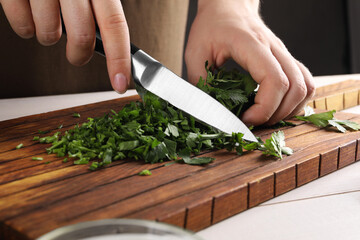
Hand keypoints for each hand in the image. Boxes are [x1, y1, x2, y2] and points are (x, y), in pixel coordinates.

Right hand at [0, 0, 130, 92]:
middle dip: (79, 56)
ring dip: (50, 37)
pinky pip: (22, 26)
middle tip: (76, 55)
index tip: (120, 83)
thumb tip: (115, 47)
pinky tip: (29, 12)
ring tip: (48, 20)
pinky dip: (26, 28)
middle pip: (83, 37)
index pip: (115, 25)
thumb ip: (100, 9)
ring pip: (50, 35)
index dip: (119, 58)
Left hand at [185, 0, 314, 125]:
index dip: (265, 108)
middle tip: (253, 121)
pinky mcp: (285, 59)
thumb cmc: (212, 26)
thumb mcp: (195, 52)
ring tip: (265, 117)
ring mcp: (283, 53)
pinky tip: (277, 107)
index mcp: (251, 45)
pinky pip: (305, 82)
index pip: (275, 80)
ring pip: (306, 87)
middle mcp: (274, 48)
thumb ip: (199, 80)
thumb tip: (207, 108)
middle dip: (276, 114)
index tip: (246, 118)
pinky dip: (295, 101)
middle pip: (296, 88)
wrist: (227, 6)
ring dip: (289, 110)